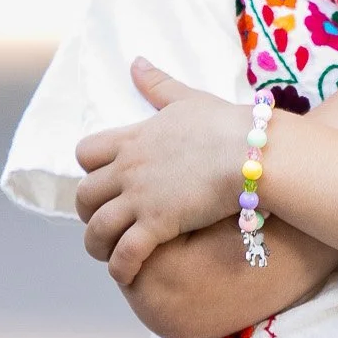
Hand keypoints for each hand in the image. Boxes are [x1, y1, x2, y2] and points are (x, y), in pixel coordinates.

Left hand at [74, 61, 248, 287]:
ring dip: (98, 245)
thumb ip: (158, 85)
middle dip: (89, 212)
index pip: (86, 153)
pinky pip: (125, 253)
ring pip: (96, 228)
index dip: (90, 169)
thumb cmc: (227, 125)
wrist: (253, 152)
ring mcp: (141, 198)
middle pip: (84, 195)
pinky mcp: (158, 223)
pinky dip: (121, 267)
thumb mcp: (187, 98)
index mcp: (133, 139)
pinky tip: (127, 275)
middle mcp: (129, 169)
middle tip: (106, 221)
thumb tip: (136, 63)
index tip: (107, 180)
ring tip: (109, 255)